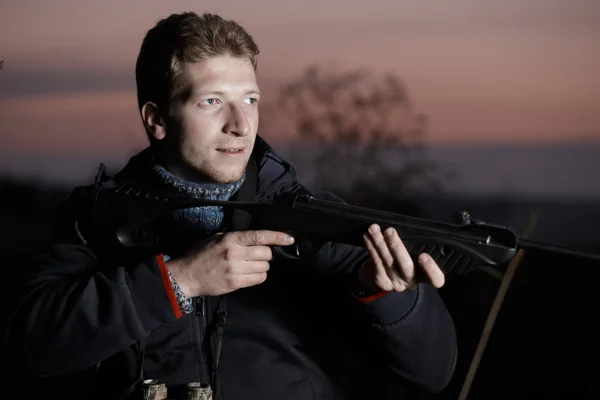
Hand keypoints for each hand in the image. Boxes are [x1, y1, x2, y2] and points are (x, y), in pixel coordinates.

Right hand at [166, 230, 294, 296]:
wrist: (187, 275)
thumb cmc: (202, 255)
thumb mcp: (217, 238)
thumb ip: (236, 237)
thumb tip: (257, 237)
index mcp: (231, 240)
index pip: (260, 236)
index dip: (277, 237)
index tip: (289, 238)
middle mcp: (235, 253)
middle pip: (266, 253)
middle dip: (266, 254)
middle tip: (257, 255)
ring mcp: (235, 269)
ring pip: (264, 267)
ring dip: (262, 266)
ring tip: (250, 265)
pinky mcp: (235, 283)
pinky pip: (258, 279)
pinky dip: (258, 276)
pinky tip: (249, 273)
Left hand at [358, 224, 444, 291]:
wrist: (379, 276)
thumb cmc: (400, 260)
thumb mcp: (412, 255)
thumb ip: (414, 246)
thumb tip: (409, 224)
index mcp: (425, 275)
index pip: (436, 279)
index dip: (432, 269)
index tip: (424, 255)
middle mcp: (412, 281)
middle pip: (406, 266)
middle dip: (397, 246)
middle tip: (390, 231)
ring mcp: (396, 284)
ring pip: (388, 261)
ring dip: (379, 242)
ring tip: (374, 229)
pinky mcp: (382, 282)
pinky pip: (376, 262)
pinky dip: (371, 247)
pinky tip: (368, 237)